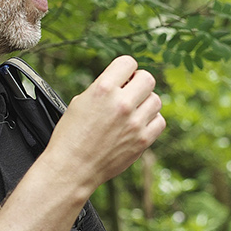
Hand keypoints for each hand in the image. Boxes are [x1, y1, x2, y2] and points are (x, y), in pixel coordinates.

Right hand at [46, 56, 164, 188]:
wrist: (71, 168)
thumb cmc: (71, 136)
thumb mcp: (80, 102)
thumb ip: (104, 88)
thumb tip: (123, 81)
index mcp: (103, 89)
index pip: (128, 62)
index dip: (125, 69)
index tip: (123, 77)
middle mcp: (122, 103)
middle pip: (148, 78)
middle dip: (138, 83)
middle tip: (130, 92)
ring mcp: (135, 123)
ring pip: (156, 99)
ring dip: (146, 102)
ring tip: (133, 111)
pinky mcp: (143, 140)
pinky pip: (159, 121)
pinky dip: (151, 120)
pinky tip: (139, 124)